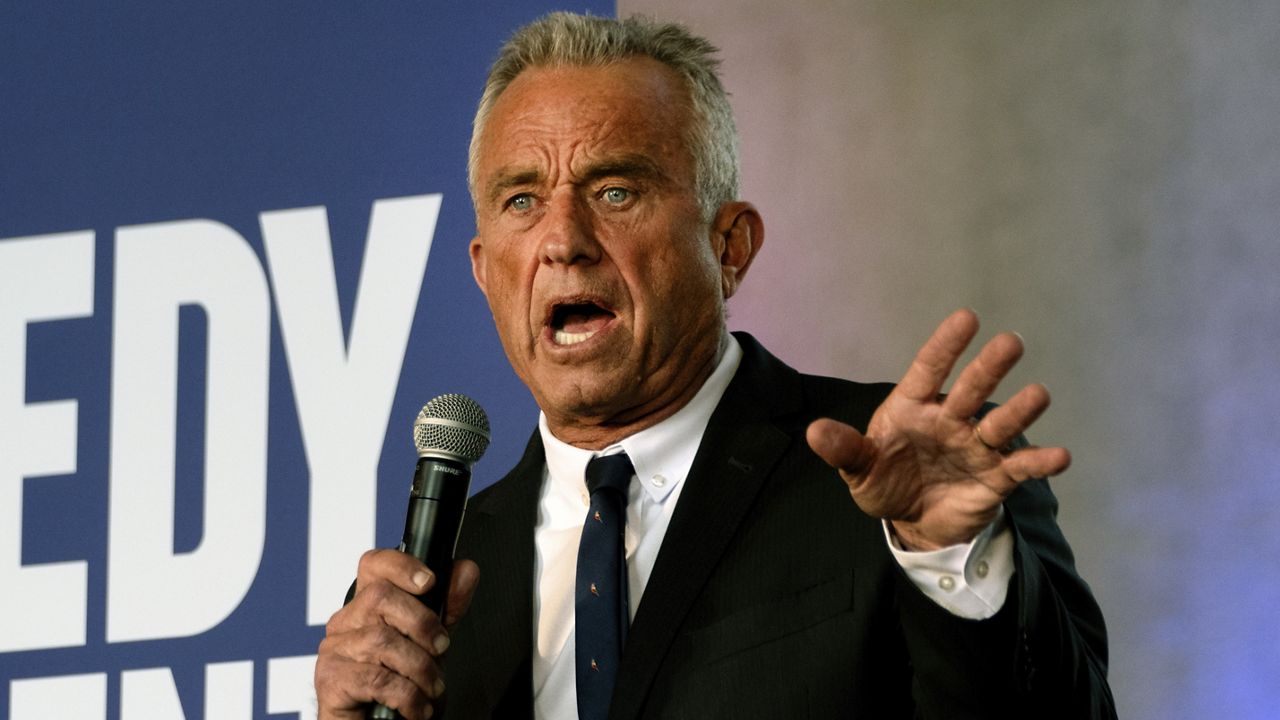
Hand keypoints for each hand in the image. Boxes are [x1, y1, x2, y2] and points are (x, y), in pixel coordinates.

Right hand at [315, 549, 479, 719]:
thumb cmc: (400, 686)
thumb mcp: (431, 643)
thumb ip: (447, 608)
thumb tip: (466, 570)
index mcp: (368, 606)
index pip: (374, 565)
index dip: (401, 564)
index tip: (429, 580)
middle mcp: (346, 623)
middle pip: (380, 597)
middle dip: (422, 623)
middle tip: (441, 648)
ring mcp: (334, 650)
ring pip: (381, 640)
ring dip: (420, 667)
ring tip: (432, 687)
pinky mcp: (331, 681)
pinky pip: (376, 678)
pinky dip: (407, 695)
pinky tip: (416, 706)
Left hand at [806, 309, 1070, 549]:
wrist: (912, 522)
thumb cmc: (885, 481)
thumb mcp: (858, 469)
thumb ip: (843, 450)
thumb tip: (814, 432)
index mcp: (914, 408)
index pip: (930, 369)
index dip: (946, 345)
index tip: (967, 317)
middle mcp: (950, 419)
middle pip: (971, 389)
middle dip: (989, 367)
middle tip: (1010, 342)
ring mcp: (975, 446)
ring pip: (1000, 423)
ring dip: (1019, 410)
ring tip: (1039, 395)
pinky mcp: (995, 477)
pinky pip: (1020, 467)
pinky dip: (1040, 462)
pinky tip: (1060, 456)